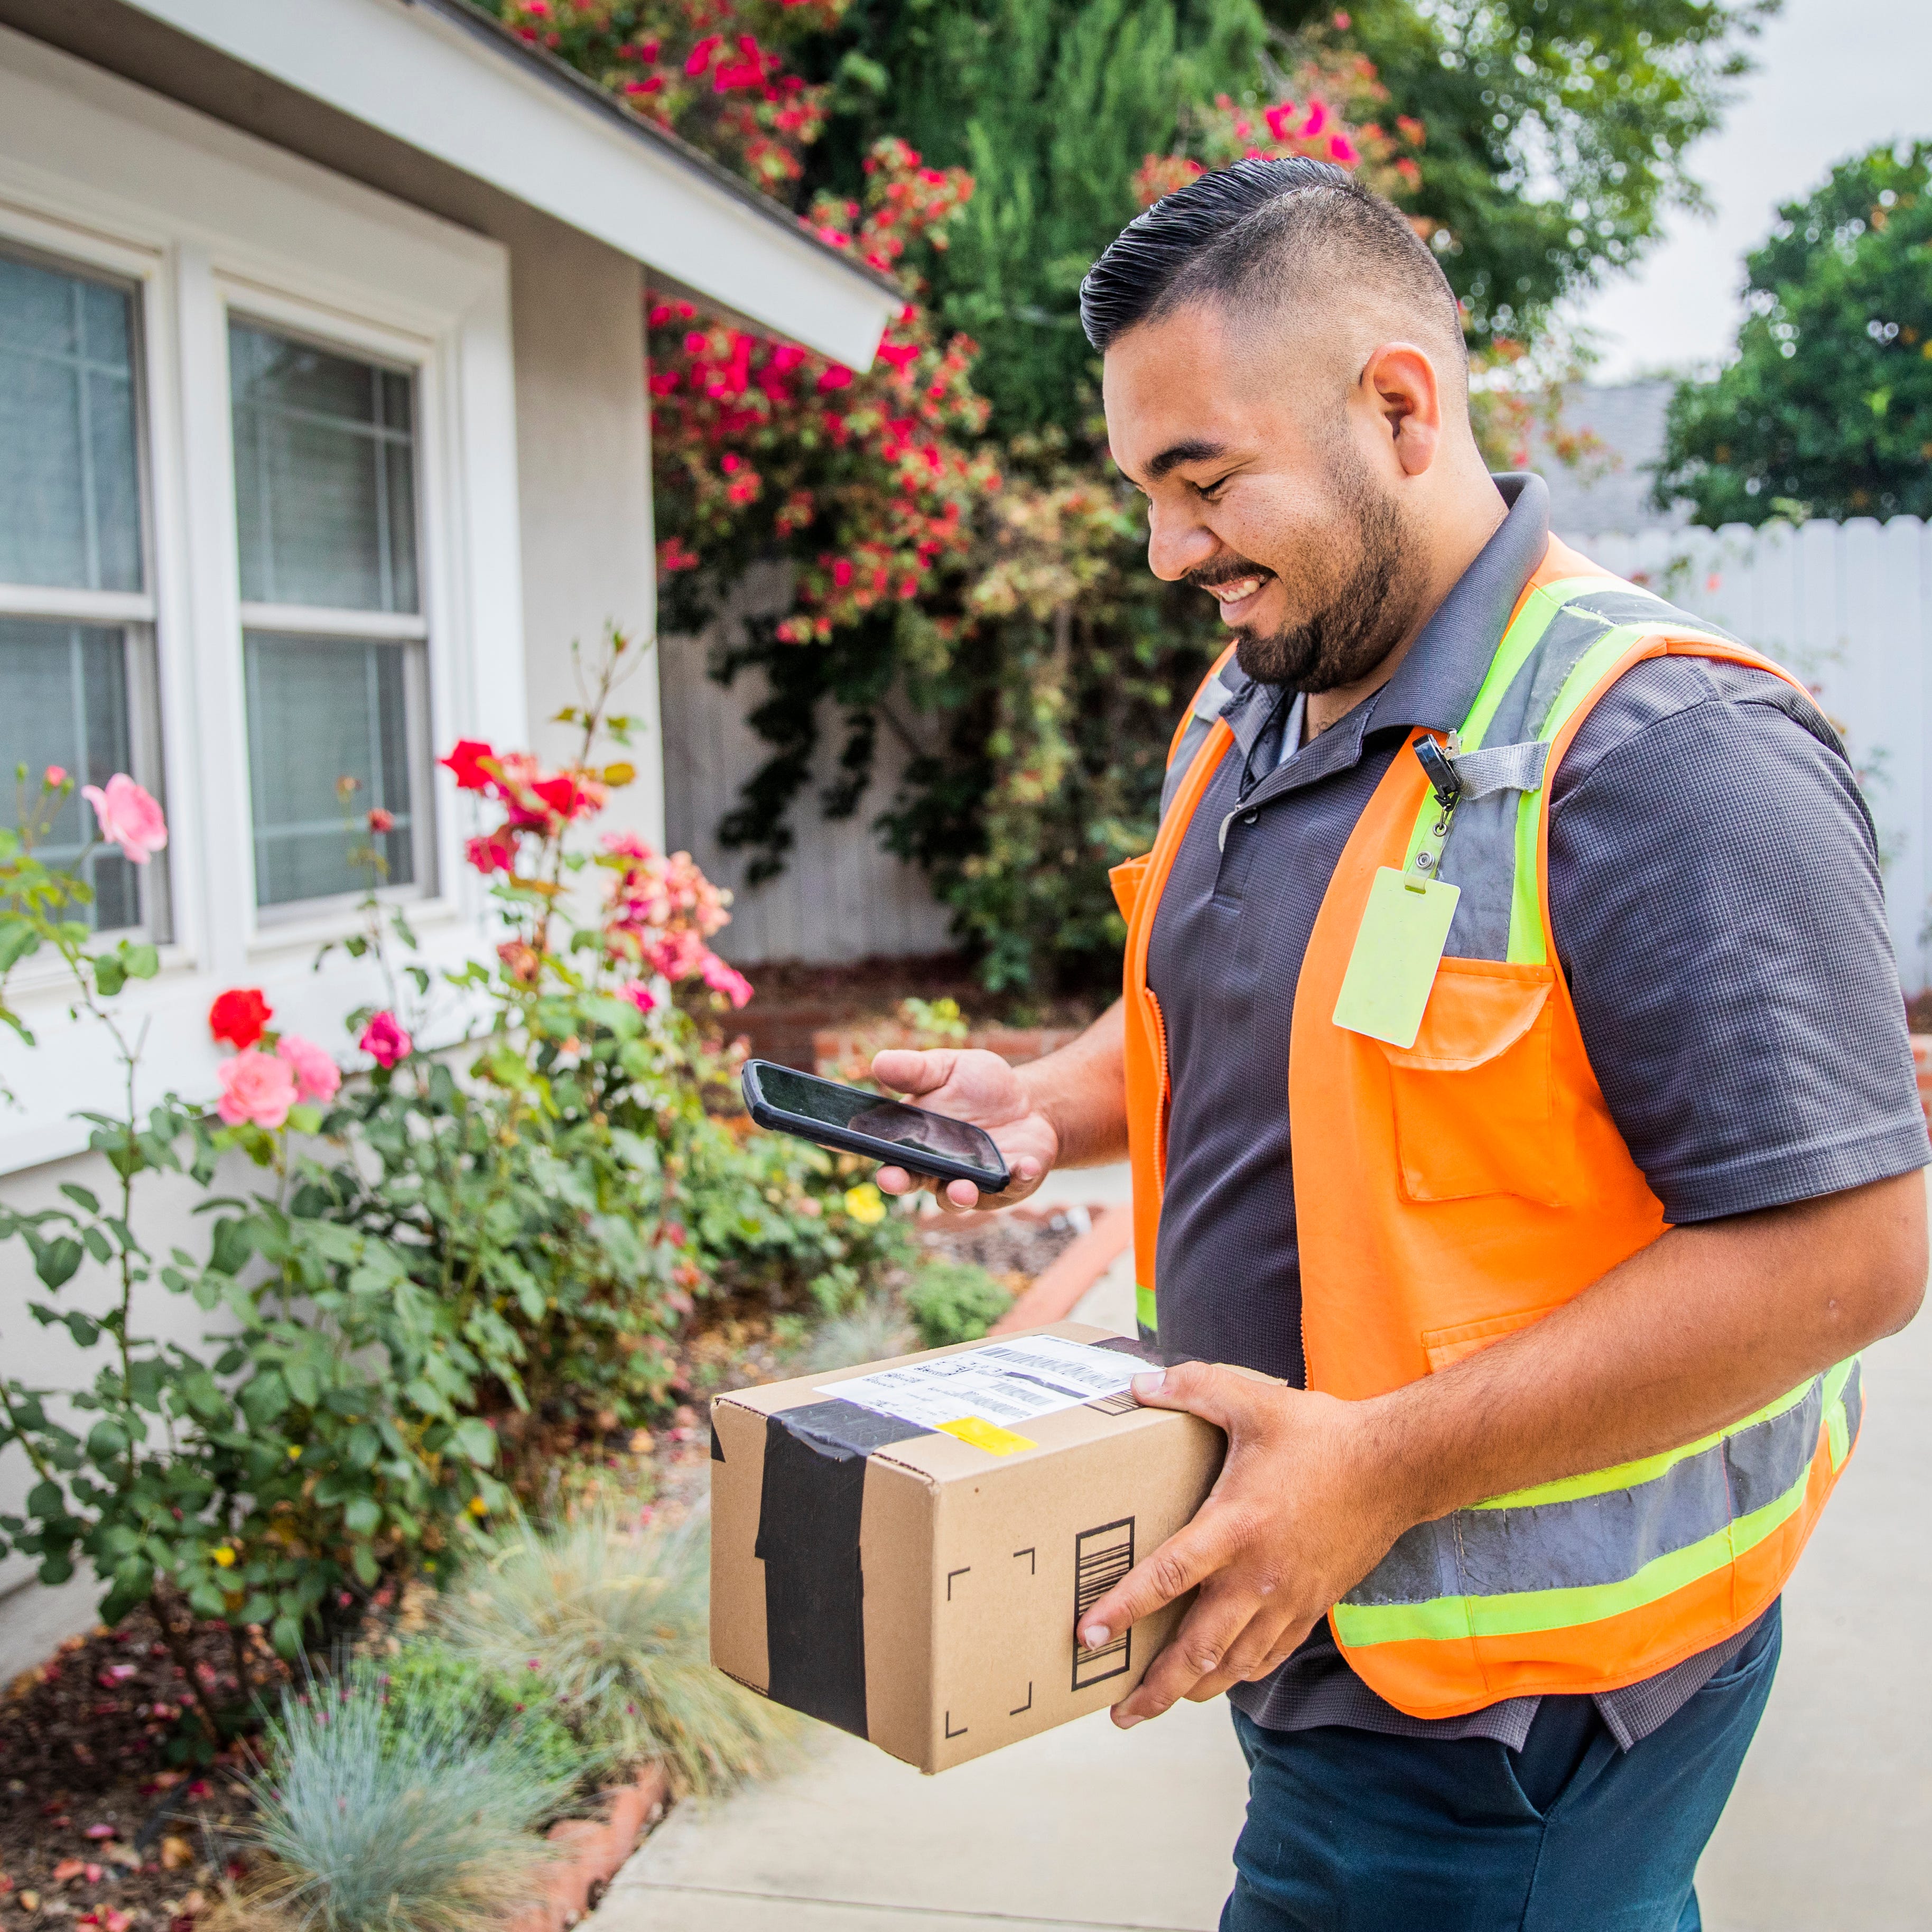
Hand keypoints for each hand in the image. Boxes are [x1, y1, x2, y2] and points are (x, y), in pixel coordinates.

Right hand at [870, 1047, 1059, 1212]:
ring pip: (955, 1198)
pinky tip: (1024, 1163)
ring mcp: (970, 1181)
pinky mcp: (1007, 1186)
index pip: (878, 1147)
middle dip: (900, 1183)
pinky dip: (1017, 1178)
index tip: (835, 1142)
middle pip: (910, 1181)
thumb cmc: (979, 1088)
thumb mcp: (948, 1068)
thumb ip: (916, 1070)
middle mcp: (936, 1168)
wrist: (1029, 1104)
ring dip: (957, 1195)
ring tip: (963, 1187)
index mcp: (913, 1141)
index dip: (852, 1147)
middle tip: (893, 1178)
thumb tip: (878, 1061)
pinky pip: (1010, 1188)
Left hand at [1076, 1363, 1411, 1726]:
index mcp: (1235, 1525)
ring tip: (1157, 1704)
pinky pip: (1268, 1656)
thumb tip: (1137, 1384)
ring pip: (1232, 1664)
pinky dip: (1237, 1673)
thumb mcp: (1252, 1400)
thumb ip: (1191, 1387)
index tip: (1088, 1636)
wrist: (1397, 1467)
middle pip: (1197, 1649)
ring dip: (1192, 1690)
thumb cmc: (1322, 1435)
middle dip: (1155, 1688)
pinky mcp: (1312, 1608)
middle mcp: (1258, 1575)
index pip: (1168, 1577)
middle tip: (1119, 1712)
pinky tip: (1219, 1678)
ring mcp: (1287, 1599)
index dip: (1124, 1610)